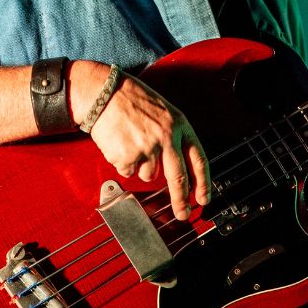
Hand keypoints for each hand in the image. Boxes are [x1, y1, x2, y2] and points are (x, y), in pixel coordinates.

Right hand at [72, 61, 207, 221]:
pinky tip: (119, 143)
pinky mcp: (127, 155)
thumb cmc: (133, 101)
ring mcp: (147, 148)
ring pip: (149, 175)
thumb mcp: (164, 112)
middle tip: (183, 215)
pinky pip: (128, 171)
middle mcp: (167, 137)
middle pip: (178, 178)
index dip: (203, 182)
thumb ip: (174, 137)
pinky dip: (123, 162)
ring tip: (132, 143)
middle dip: (181, 200)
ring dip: (141, 167)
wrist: (104, 93)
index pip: (199, 159)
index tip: (203, 199)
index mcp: (180, 125)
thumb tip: (180, 168)